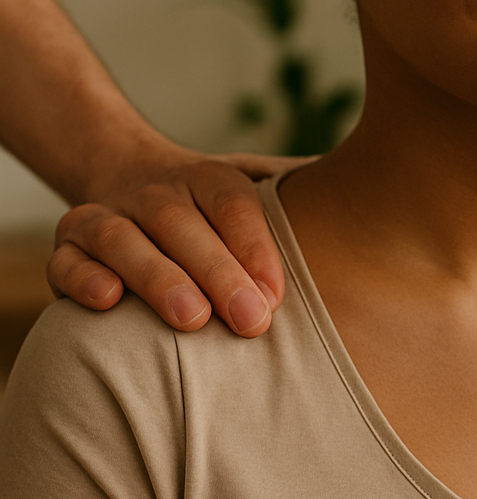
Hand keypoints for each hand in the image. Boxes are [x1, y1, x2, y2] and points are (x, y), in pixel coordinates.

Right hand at [47, 152, 309, 336]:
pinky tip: (108, 303)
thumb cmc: (219, 211)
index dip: (256, 246)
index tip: (279, 295)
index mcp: (211, 180)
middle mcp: (158, 192)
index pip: (235, 204)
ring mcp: (110, 215)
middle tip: (250, 322)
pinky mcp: (71, 246)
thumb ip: (311, 201)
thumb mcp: (265, 193)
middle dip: (217, 272)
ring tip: (190, 319)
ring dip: (156, 277)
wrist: (129, 176)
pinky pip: (67, 260)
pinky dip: (81, 278)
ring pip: (123, 239)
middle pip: (181, 223)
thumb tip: (388, 201)